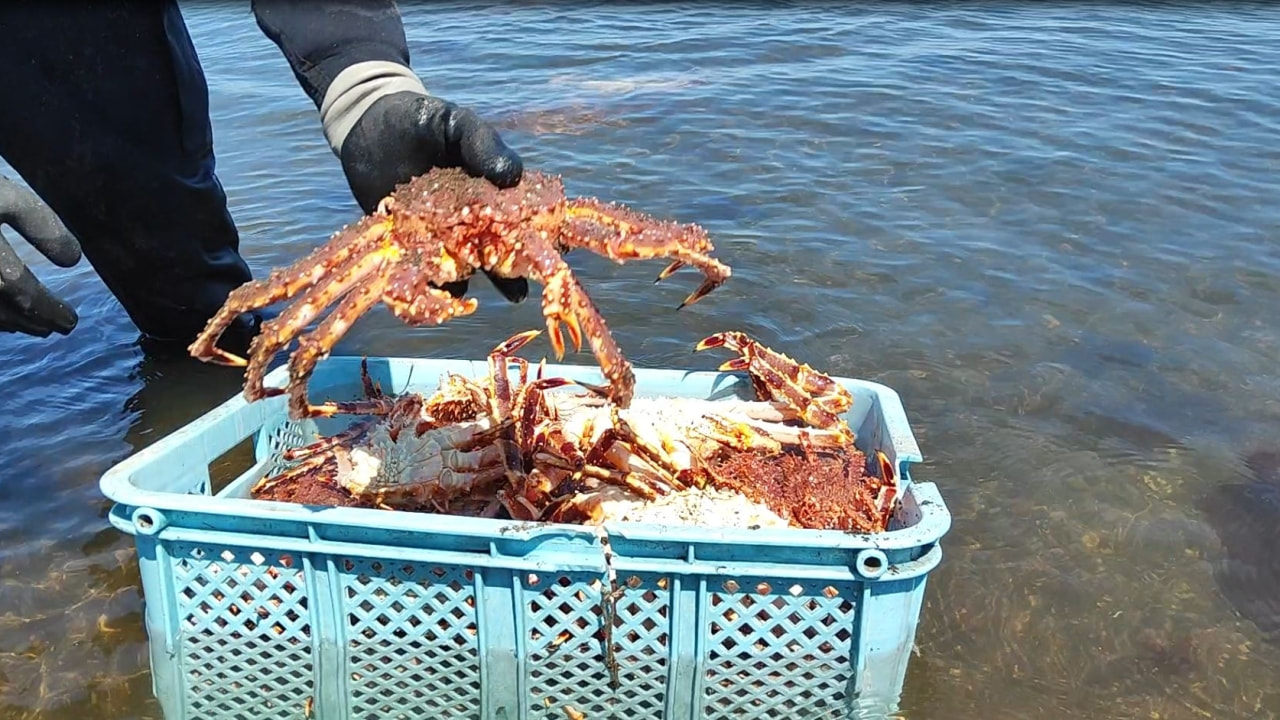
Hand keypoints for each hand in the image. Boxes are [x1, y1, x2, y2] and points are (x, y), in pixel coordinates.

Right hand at [0, 176, 81, 337]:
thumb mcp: (6, 197)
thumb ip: (40, 224)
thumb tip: (73, 260)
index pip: (20, 289)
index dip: (48, 310)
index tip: (71, 321)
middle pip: (1, 308)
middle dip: (33, 320)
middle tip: (61, 327)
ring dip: (12, 322)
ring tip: (38, 327)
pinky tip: (5, 319)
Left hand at [339, 91, 529, 302]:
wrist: (370, 127)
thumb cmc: (423, 122)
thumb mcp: (458, 125)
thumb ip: (483, 145)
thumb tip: (512, 176)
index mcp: (494, 193)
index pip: (526, 219)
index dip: (542, 236)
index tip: (555, 249)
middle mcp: (474, 221)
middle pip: (502, 252)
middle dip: (515, 272)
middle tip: (521, 287)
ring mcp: (443, 237)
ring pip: (469, 268)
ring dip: (481, 281)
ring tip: (492, 292)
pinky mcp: (411, 248)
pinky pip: (428, 275)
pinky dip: (435, 287)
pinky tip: (444, 294)